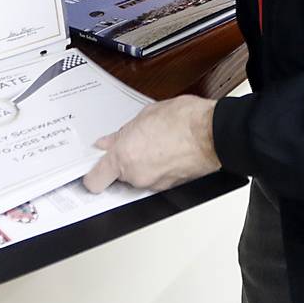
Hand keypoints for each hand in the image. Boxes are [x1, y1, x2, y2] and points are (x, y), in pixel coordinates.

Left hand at [82, 96, 220, 192]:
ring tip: (153, 142)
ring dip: (141, 164)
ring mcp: (154, 184)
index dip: (90, 174)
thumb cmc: (182, 120)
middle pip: (117, 177)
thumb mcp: (144, 116)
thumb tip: (109, 142)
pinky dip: (157, 167)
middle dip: (122, 161)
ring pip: (137, 177)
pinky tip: (165, 149)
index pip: (94, 180)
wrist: (213, 132)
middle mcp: (136, 176)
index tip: (91, 166)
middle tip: (131, 142)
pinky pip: (155, 178)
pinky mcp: (170, 186)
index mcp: (123, 157)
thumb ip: (121, 133)